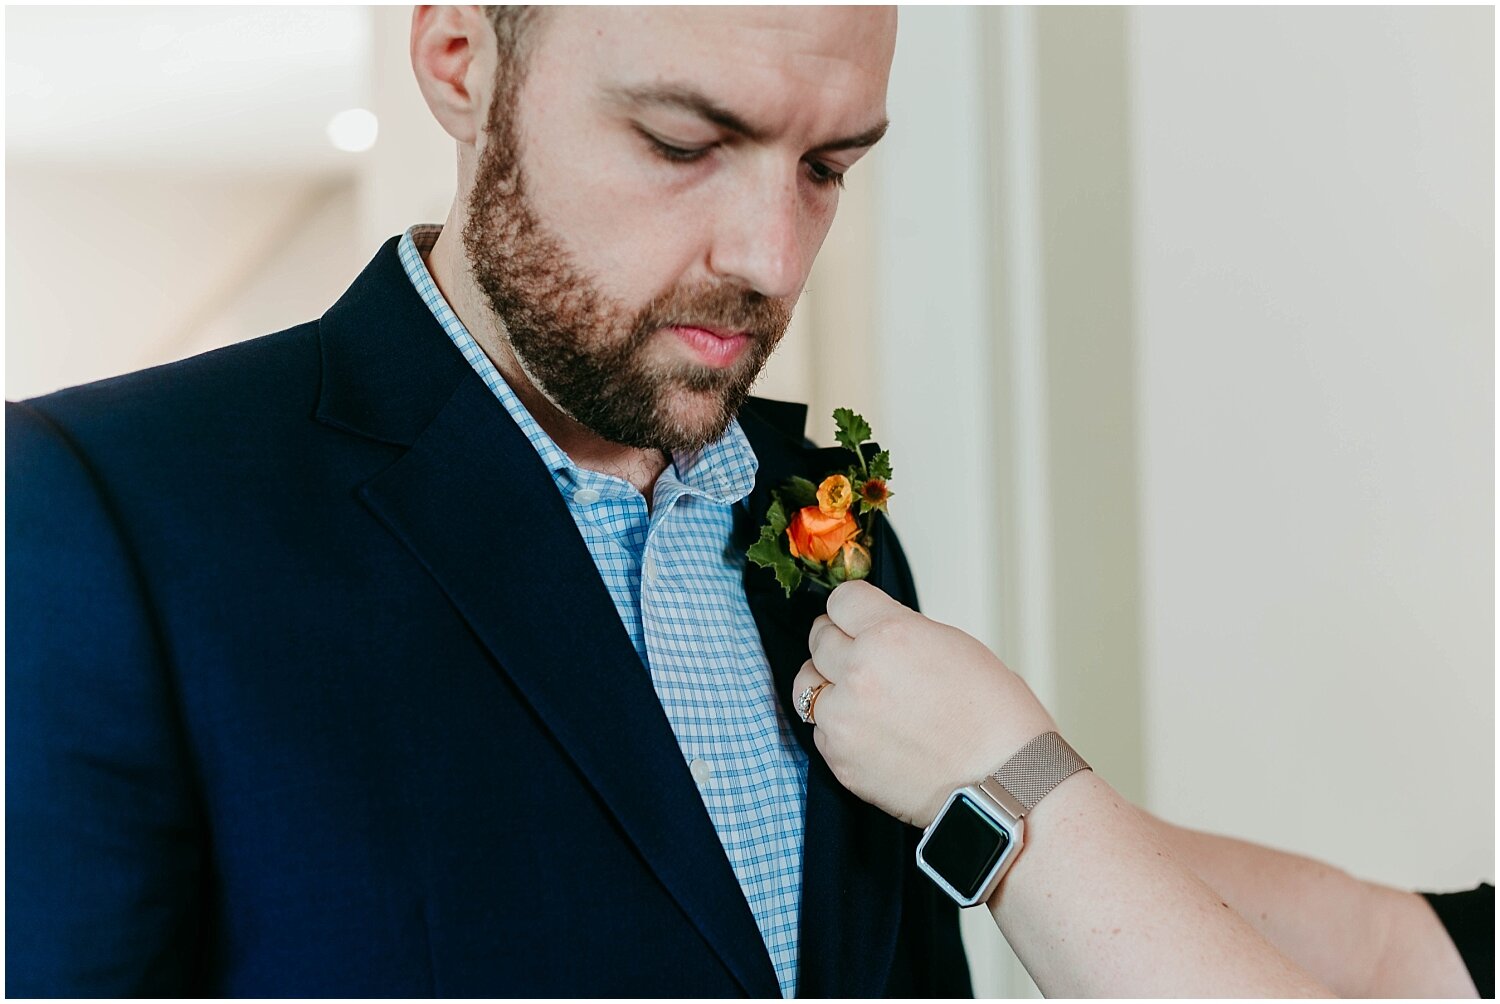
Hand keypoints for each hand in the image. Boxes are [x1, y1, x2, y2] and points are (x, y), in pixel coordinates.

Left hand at [794, 580, 1055, 826]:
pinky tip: (871, 734)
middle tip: (859, 657)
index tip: (855, 618)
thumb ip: (902, 633)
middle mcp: (859, 670)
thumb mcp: (953, 646)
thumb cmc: (996, 718)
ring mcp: (845, 717)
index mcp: (891, 634)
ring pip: (807, 685)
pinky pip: (820, 730)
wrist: (1005, 785)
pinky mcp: (839, 758)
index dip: (852, 609)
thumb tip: (874, 631)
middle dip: (838, 643)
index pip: (841, 600)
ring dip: (827, 685)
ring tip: (857, 696)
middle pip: (820, 638)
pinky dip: (838, 729)